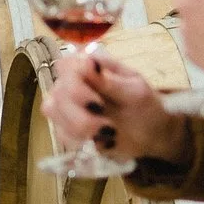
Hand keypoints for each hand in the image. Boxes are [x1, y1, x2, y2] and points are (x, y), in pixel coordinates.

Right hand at [43, 49, 187, 163]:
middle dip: (81, 113)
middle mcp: (72, 82)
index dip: (75, 83)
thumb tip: (88, 62)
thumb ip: (110, 80)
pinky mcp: (66, 127)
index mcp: (90, 66)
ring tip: (108, 132)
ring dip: (80, 127)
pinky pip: (61, 133)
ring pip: (53, 111)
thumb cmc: (144, 105)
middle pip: (58, 92)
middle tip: (107, 124)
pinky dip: (81, 140)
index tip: (99, 101)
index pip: (66, 66)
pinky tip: (102, 140)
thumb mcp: (135, 91)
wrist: (151, 133)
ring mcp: (66, 105)